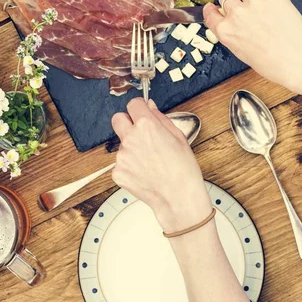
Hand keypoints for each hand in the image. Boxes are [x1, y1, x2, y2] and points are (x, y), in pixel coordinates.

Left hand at [111, 98, 211, 232]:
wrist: (179, 197)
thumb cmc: (183, 168)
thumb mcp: (178, 136)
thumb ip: (160, 118)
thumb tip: (149, 107)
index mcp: (146, 125)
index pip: (133, 104)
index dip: (139, 107)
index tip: (142, 112)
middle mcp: (130, 138)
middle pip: (117, 119)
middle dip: (126, 122)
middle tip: (139, 132)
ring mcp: (121, 156)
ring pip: (121, 144)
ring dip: (131, 148)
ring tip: (150, 162)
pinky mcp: (118, 172)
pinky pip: (121, 163)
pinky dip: (130, 167)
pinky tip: (144, 173)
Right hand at [204, 0, 301, 102]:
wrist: (296, 58)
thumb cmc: (272, 62)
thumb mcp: (242, 52)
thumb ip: (233, 34)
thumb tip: (233, 22)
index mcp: (226, 31)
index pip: (210, 13)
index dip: (212, 9)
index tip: (213, 7)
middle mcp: (236, 14)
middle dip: (232, 0)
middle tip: (242, 6)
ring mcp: (254, 2)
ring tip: (255, 0)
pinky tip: (274, 6)